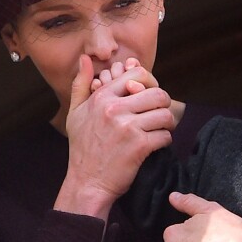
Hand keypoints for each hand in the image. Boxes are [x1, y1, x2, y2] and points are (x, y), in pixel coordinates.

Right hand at [54, 55, 173, 219]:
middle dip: (163, 105)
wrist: (86, 183)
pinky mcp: (139, 146)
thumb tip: (85, 58)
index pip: (138, 74)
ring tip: (158, 130)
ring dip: (166, 124)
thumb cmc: (82, 148)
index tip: (150, 96)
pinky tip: (154, 145)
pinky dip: (164, 141)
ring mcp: (127, 127)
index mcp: (102, 97)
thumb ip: (81, 83)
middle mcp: (114, 109)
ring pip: (165, 114)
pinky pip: (165, 135)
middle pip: (158, 94)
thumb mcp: (76, 113)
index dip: (150, 83)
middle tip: (158, 116)